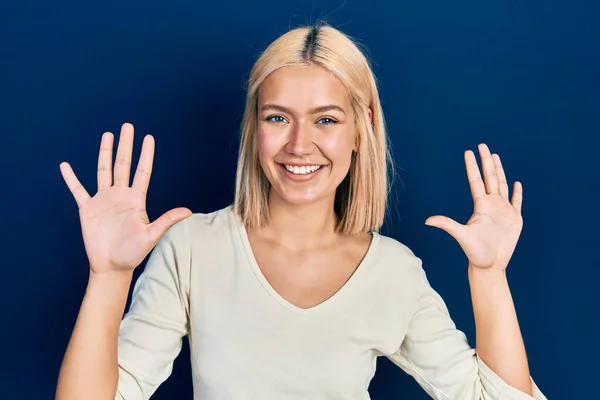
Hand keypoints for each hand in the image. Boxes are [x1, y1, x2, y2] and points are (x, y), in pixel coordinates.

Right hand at [60, 123, 192, 274]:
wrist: (112, 266)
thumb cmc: (133, 253)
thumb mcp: (152, 235)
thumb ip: (167, 220)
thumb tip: (189, 211)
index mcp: (136, 199)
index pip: (142, 171)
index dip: (145, 155)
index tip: (148, 138)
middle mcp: (120, 195)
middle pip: (123, 164)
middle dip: (125, 146)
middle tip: (127, 126)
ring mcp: (103, 200)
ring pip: (103, 171)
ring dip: (104, 153)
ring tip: (107, 135)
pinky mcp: (88, 209)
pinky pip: (78, 190)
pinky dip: (71, 178)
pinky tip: (65, 166)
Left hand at [425, 143, 522, 270]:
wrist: (489, 265)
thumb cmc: (474, 252)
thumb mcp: (461, 235)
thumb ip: (447, 224)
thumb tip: (427, 220)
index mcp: (480, 205)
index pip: (476, 181)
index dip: (473, 166)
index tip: (469, 152)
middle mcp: (491, 205)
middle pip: (490, 178)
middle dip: (486, 162)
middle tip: (482, 145)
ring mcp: (503, 211)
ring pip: (502, 185)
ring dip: (499, 171)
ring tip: (495, 157)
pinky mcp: (515, 219)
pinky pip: (517, 202)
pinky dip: (517, 192)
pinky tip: (516, 183)